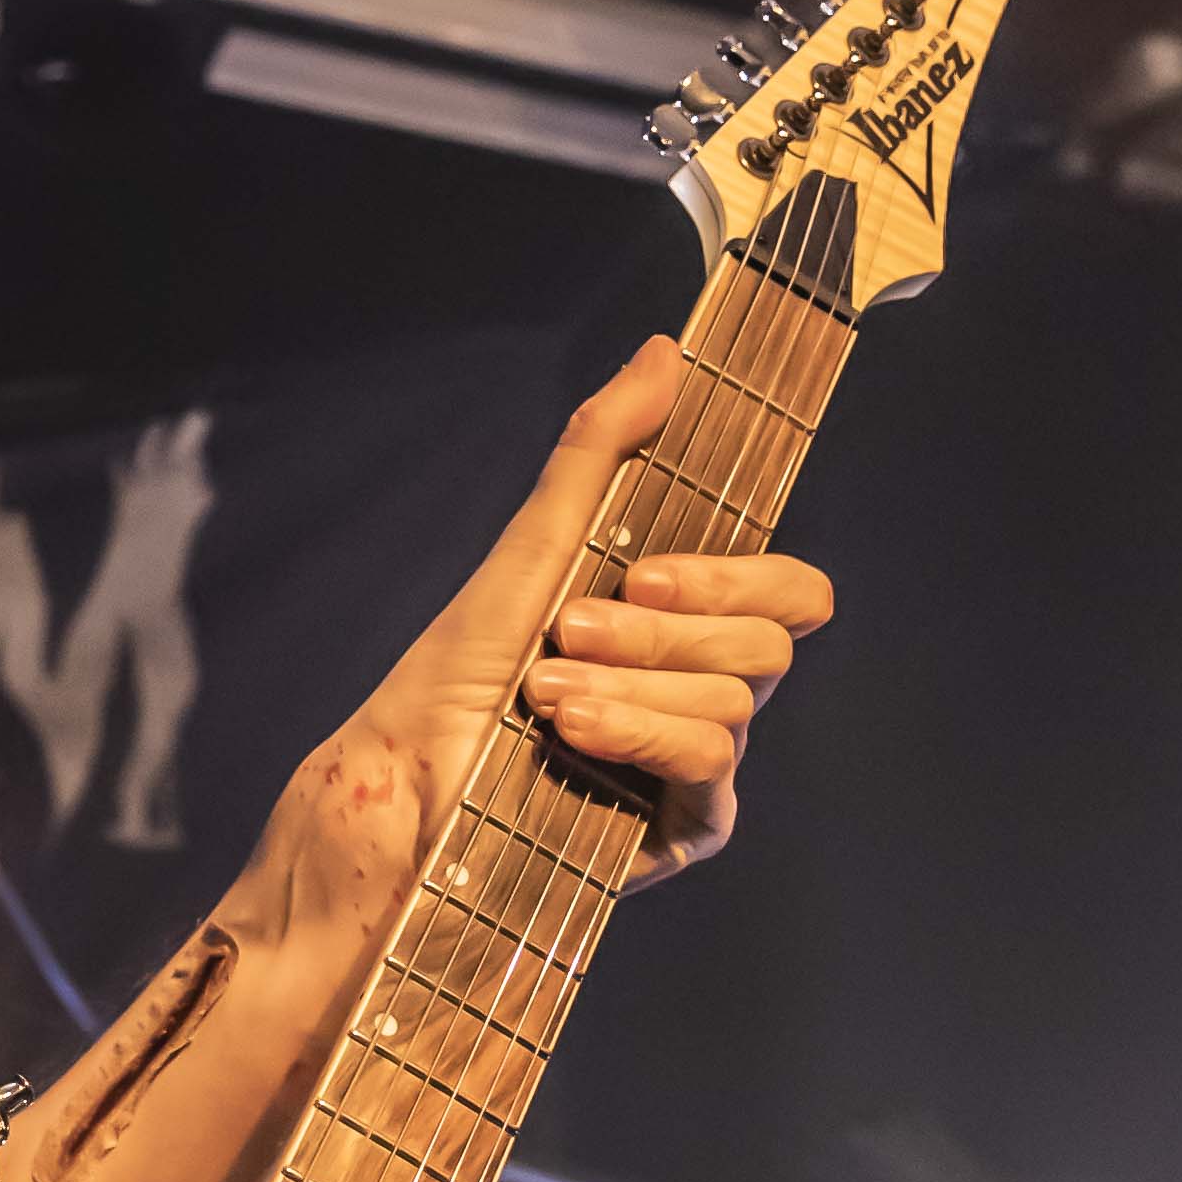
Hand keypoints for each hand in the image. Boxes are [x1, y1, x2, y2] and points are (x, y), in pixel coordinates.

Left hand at [283, 333, 835, 920]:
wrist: (394, 795)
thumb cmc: (447, 685)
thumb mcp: (528, 550)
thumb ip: (599, 451)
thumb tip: (666, 350)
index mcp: (681, 628)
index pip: (788, 593)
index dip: (742, 572)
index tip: (645, 568)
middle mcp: (697, 694)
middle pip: (766, 641)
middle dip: (665, 625)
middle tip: (570, 628)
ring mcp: (693, 768)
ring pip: (735, 701)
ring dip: (632, 680)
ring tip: (543, 692)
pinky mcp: (679, 831)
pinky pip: (714, 766)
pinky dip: (646, 731)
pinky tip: (575, 730)